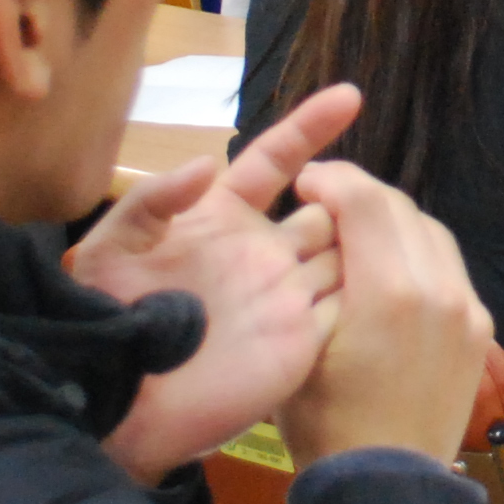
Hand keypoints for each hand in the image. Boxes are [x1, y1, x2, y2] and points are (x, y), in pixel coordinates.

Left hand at [74, 85, 365, 479]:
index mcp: (221, 220)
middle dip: (346, 191)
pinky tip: (392, 272)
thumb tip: (205, 163)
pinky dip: (368, 288)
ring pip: (345, 250)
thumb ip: (153, 199)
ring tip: (390, 221)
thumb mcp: (111, 250)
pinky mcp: (302, 340)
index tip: (351, 96)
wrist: (122, 407)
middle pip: (323, 207)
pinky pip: (348, 305)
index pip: (272, 162)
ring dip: (365, 234)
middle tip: (358, 190)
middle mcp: (262, 252)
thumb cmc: (114, 322)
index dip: (309, 127)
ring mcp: (286, 296)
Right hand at [274, 160, 498, 469]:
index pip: (366, 200)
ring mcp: (467, 309)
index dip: (332, 179)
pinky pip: (450, 269)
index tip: (306, 183)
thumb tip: (316, 226)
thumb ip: (310, 277)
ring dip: (393, 223)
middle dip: (360, 196)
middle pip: (402, 208)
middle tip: (325, 202)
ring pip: (432, 233)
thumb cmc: (324, 423)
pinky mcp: (480, 329)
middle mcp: (440, 290)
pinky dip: (418, 255)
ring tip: (356, 235)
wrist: (386, 487)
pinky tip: (389, 272)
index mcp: (390, 292)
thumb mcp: (298, 346)